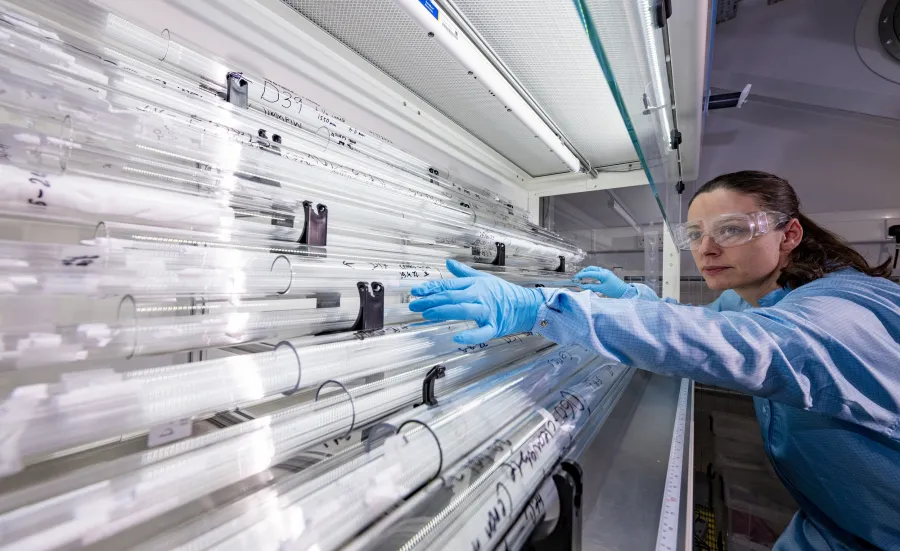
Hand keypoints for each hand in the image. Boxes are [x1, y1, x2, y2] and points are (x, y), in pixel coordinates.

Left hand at [408, 260, 543, 344]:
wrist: (527, 306)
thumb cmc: (504, 292)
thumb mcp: (484, 278)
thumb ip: (463, 273)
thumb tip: (448, 263)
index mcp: (475, 285)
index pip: (449, 285)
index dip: (431, 288)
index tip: (416, 292)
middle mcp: (479, 296)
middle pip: (452, 296)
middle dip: (431, 300)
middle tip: (414, 305)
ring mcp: (487, 311)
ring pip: (463, 310)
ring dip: (443, 311)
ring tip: (427, 314)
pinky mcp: (494, 327)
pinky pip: (482, 332)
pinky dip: (470, 336)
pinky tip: (457, 338)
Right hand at [573, 266, 631, 297]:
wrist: (624, 291)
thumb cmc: (614, 290)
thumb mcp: (602, 289)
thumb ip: (591, 287)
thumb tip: (582, 286)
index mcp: (602, 274)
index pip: (589, 273)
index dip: (581, 275)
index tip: (576, 278)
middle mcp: (604, 271)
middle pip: (591, 268)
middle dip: (584, 272)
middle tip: (578, 277)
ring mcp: (605, 272)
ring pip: (594, 269)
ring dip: (588, 272)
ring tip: (582, 277)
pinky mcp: (607, 274)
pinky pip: (597, 271)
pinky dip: (592, 273)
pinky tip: (589, 277)